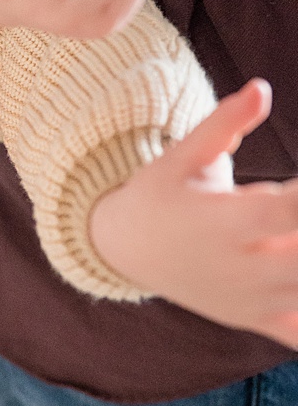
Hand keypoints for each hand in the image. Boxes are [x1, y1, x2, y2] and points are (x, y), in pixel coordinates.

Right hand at [91, 81, 297, 346]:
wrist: (125, 248)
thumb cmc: (161, 193)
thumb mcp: (181, 157)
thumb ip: (224, 124)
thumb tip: (261, 88)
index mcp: (222, 222)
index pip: (287, 211)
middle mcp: (238, 267)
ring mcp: (250, 299)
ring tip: (297, 238)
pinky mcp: (256, 318)